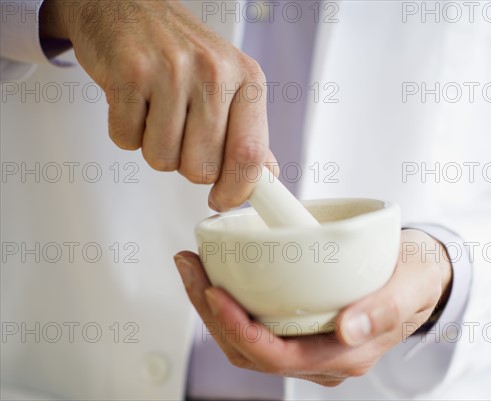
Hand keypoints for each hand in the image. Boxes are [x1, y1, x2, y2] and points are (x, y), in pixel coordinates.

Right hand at [40, 0, 276, 209]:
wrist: (128, 4)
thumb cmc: (180, 51)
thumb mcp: (228, 83)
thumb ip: (247, 133)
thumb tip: (265, 178)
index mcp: (247, 79)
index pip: (250, 155)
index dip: (235, 190)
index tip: (222, 199)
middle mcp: (214, 72)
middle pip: (202, 168)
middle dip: (186, 163)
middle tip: (179, 131)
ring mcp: (171, 71)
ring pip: (162, 160)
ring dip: (154, 146)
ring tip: (156, 111)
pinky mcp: (129, 73)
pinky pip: (126, 140)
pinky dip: (126, 131)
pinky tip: (134, 102)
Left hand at [173, 229, 452, 386]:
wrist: (419, 274)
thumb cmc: (415, 278)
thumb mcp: (410, 286)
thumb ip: (383, 310)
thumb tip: (347, 328)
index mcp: (345, 354)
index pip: (278, 357)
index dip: (238, 330)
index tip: (213, 292)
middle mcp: (321, 356)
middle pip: (250, 352)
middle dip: (211, 316)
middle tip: (190, 268)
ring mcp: (308, 343)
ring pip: (246, 341)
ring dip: (212, 309)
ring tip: (193, 267)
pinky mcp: (301, 325)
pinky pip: (255, 325)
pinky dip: (230, 302)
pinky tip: (217, 273)